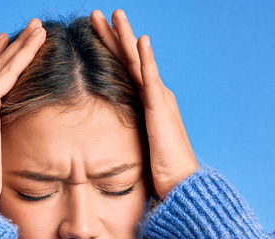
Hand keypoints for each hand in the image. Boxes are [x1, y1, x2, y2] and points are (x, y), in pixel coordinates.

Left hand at [91, 9, 199, 199]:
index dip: (109, 50)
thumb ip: (122, 136)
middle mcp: (155, 96)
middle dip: (114, 35)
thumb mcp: (135, 148)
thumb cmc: (160, 173)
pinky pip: (151, 80)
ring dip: (127, 36)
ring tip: (115, 15)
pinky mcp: (161, 110)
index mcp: (147, 104)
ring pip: (139, 62)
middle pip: (129, 59)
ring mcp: (159, 100)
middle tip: (97, 14)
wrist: (181, 186)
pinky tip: (140, 41)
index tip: (93, 32)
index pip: (124, 70)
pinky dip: (146, 59)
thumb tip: (99, 141)